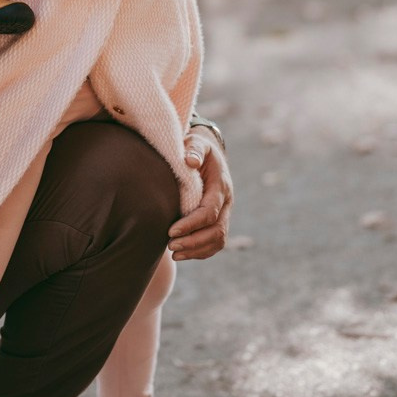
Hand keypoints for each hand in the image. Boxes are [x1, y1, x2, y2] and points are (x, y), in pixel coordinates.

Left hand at [168, 127, 232, 259]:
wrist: (208, 154)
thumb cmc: (197, 149)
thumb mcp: (196, 142)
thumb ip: (194, 149)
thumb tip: (190, 161)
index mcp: (220, 186)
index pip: (209, 212)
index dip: (191, 224)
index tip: (171, 231)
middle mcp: (226, 202)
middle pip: (216, 231)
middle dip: (194, 242)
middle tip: (170, 245)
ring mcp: (224, 213)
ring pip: (218, 241)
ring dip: (197, 250)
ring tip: (174, 253)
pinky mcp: (219, 221)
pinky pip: (215, 243)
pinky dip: (200, 252)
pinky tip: (181, 254)